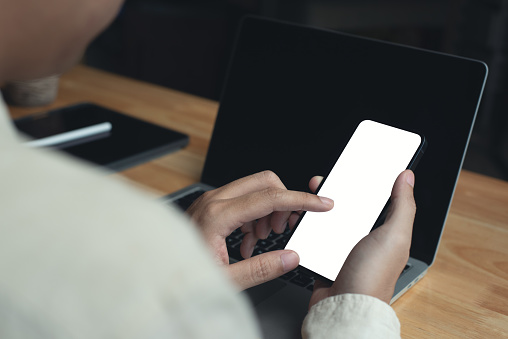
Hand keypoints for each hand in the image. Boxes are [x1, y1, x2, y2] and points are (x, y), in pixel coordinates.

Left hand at [186, 170, 333, 289]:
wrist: (156, 270)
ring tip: (261, 240)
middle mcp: (214, 200)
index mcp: (217, 215)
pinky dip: (255, 215)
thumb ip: (261, 269)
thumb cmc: (182, 275)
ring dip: (268, 211)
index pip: (269, 198)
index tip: (321, 203)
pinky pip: (244, 198)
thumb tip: (291, 257)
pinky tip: (248, 241)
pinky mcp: (211, 204)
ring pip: (255, 188)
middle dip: (283, 202)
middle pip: (264, 182)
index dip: (301, 199)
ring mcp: (211, 200)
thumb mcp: (225, 280)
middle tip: (284, 228)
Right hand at [308, 170, 415, 305]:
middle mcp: (362, 237)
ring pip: (326, 218)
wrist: (344, 308)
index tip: (354, 166)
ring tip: (308, 199)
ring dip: (316, 208)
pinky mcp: (322, 255)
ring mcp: (341, 247)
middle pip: (346, 205)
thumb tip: (407, 176)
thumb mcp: (394, 235)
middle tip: (323, 182)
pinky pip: (312, 235)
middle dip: (334, 191)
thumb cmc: (373, 277)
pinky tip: (301, 219)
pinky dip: (306, 227)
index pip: (374, 198)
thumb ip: (403, 205)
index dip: (365, 181)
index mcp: (383, 231)